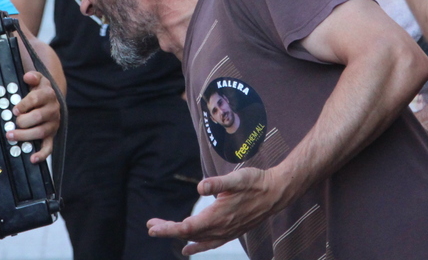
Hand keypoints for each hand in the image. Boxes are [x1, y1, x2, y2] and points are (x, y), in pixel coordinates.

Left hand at [8, 71, 59, 162]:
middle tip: (11, 124)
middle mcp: (53, 109)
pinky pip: (49, 146)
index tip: (15, 110)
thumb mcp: (38, 80)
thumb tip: (27, 77)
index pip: (36, 99)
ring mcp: (53, 123)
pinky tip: (32, 158)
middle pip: (38, 117)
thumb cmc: (40, 90)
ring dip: (25, 136)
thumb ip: (33, 77)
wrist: (52, 99)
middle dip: (23, 122)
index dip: (24, 105)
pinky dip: (42, 154)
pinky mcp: (52, 135)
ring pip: (41, 132)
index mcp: (48, 95)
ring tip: (11, 136)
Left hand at [147, 168, 284, 255]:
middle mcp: (221, 228)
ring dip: (178, 236)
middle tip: (150, 225)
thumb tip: (200, 185)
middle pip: (188, 234)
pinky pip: (210, 244)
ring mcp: (227, 232)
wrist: (276, 192)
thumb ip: (217, 183)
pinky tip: (188, 249)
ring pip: (197, 239)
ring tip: (162, 231)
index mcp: (218, 216)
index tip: (152, 226)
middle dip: (168, 230)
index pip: (187, 227)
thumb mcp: (237, 178)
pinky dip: (197, 246)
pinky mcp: (232, 232)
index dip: (168, 228)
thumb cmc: (256, 182)